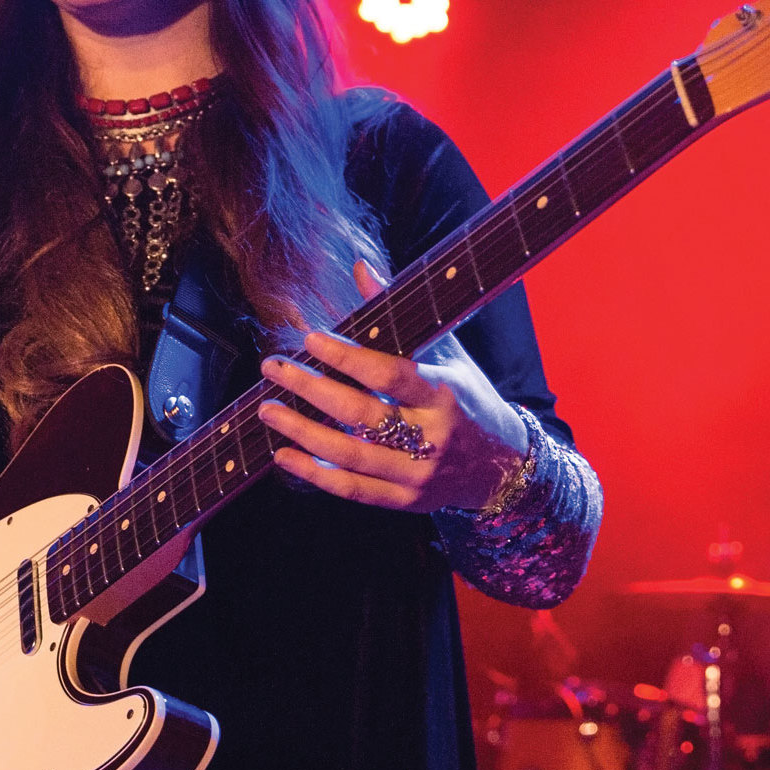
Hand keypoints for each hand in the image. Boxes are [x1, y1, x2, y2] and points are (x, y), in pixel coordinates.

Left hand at [257, 260, 530, 512]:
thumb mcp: (445, 353)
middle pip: (360, 414)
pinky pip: (352, 489)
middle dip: (310, 389)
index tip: (310, 339)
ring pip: (349, 454)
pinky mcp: (406, 500)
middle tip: (273, 368)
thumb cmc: (468, 398)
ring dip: (302, 432)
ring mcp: (418, 474)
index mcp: (443, 394)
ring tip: (267, 410)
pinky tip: (283, 455)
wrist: (502, 464)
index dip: (346, 357)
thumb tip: (362, 268)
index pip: (389, 374)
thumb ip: (400, 314)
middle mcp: (431, 437)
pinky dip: (314, 474)